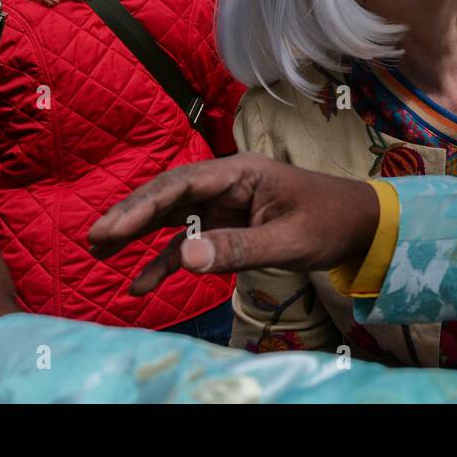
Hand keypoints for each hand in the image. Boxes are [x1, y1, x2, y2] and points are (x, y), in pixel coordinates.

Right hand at [88, 153, 380, 295]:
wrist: (361, 226)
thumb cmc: (331, 223)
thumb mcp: (288, 240)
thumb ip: (237, 249)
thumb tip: (186, 258)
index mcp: (242, 172)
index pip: (183, 184)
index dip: (145, 204)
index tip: (114, 227)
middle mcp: (228, 183)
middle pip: (170, 195)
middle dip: (131, 215)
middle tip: (95, 239)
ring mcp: (227, 205)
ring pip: (173, 216)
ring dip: (138, 234)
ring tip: (100, 253)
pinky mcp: (229, 227)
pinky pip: (190, 241)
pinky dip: (166, 260)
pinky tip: (140, 284)